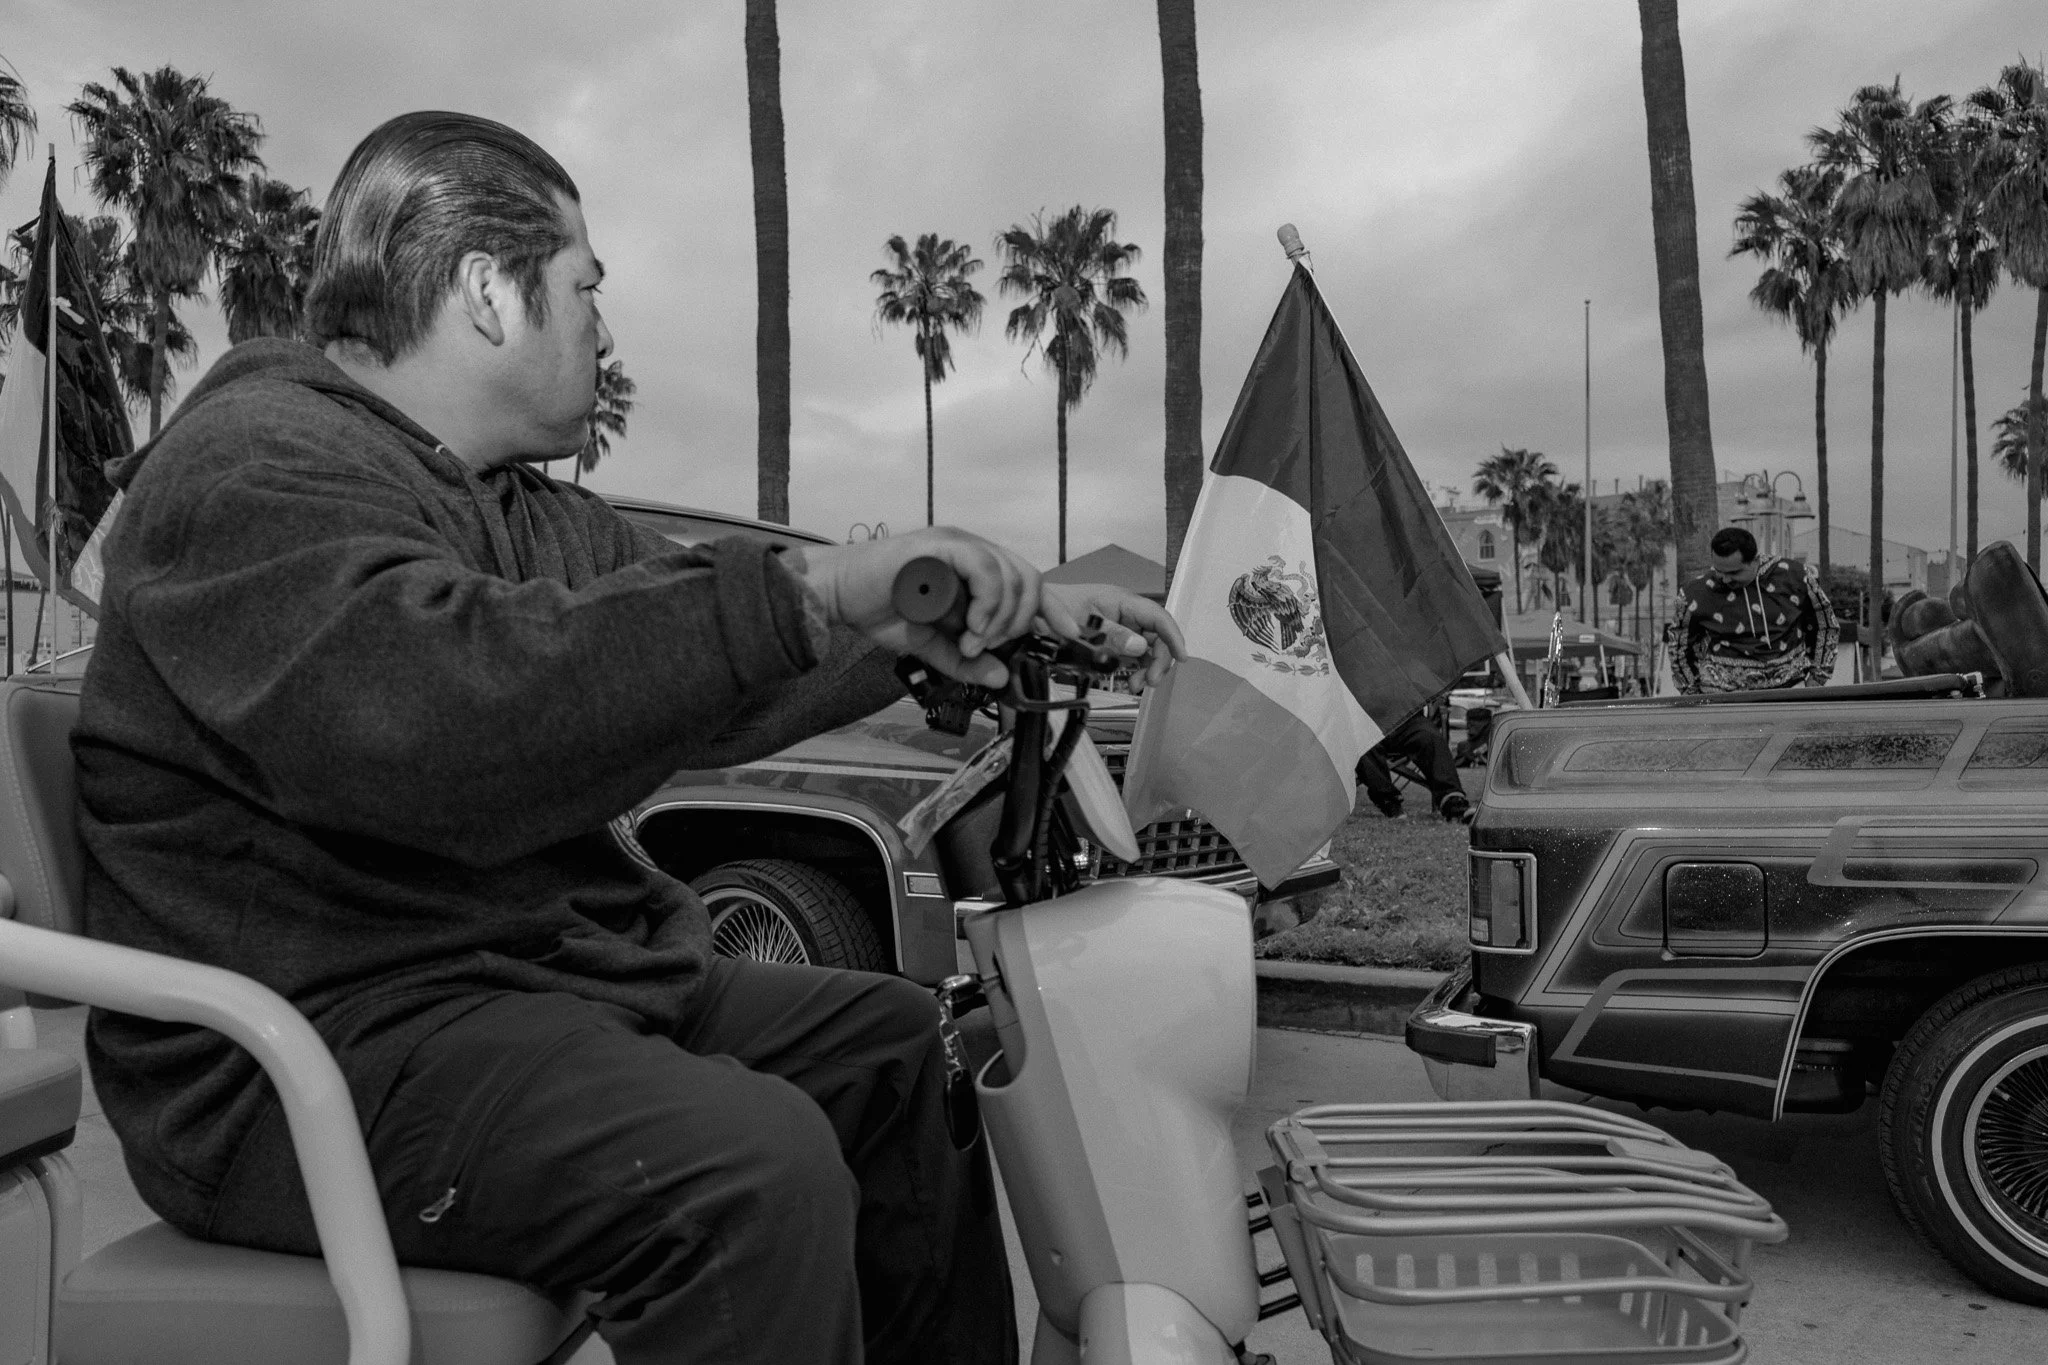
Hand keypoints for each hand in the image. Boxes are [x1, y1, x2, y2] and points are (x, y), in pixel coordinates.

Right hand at [796, 528, 1042, 686]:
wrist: (839, 595)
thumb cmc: (881, 610)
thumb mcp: (933, 646)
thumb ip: (967, 660)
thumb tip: (1001, 677)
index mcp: (975, 569)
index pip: (1028, 581)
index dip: (1053, 608)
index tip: (1068, 635)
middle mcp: (972, 551)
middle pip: (1028, 579)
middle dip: (1020, 622)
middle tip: (991, 647)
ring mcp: (958, 544)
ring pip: (1010, 575)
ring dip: (1000, 619)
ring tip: (972, 642)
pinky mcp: (942, 545)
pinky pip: (984, 569)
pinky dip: (986, 603)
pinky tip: (971, 628)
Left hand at [1036, 582, 1185, 690]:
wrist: (1031, 614)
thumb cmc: (1052, 610)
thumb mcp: (1081, 625)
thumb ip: (1111, 636)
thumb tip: (1140, 647)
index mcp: (1121, 600)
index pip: (1158, 617)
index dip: (1173, 636)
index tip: (1182, 657)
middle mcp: (1126, 612)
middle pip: (1157, 635)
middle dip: (1159, 659)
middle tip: (1150, 681)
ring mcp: (1121, 626)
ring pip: (1148, 648)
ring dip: (1148, 668)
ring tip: (1138, 685)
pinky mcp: (1114, 639)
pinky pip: (1134, 655)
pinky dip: (1136, 670)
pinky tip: (1131, 683)